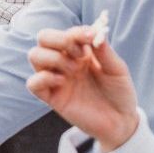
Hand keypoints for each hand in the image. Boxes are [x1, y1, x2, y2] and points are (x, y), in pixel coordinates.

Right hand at [26, 25, 141, 152]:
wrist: (120, 121)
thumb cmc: (119, 93)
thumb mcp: (117, 69)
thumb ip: (105, 51)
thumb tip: (96, 30)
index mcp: (80, 51)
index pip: (67, 32)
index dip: (77, 32)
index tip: (91, 37)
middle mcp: (64, 61)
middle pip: (43, 37)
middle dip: (59, 39)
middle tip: (79, 53)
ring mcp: (56, 78)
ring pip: (34, 55)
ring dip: (53, 57)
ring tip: (73, 69)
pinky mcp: (52, 97)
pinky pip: (33, 83)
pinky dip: (44, 78)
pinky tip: (62, 82)